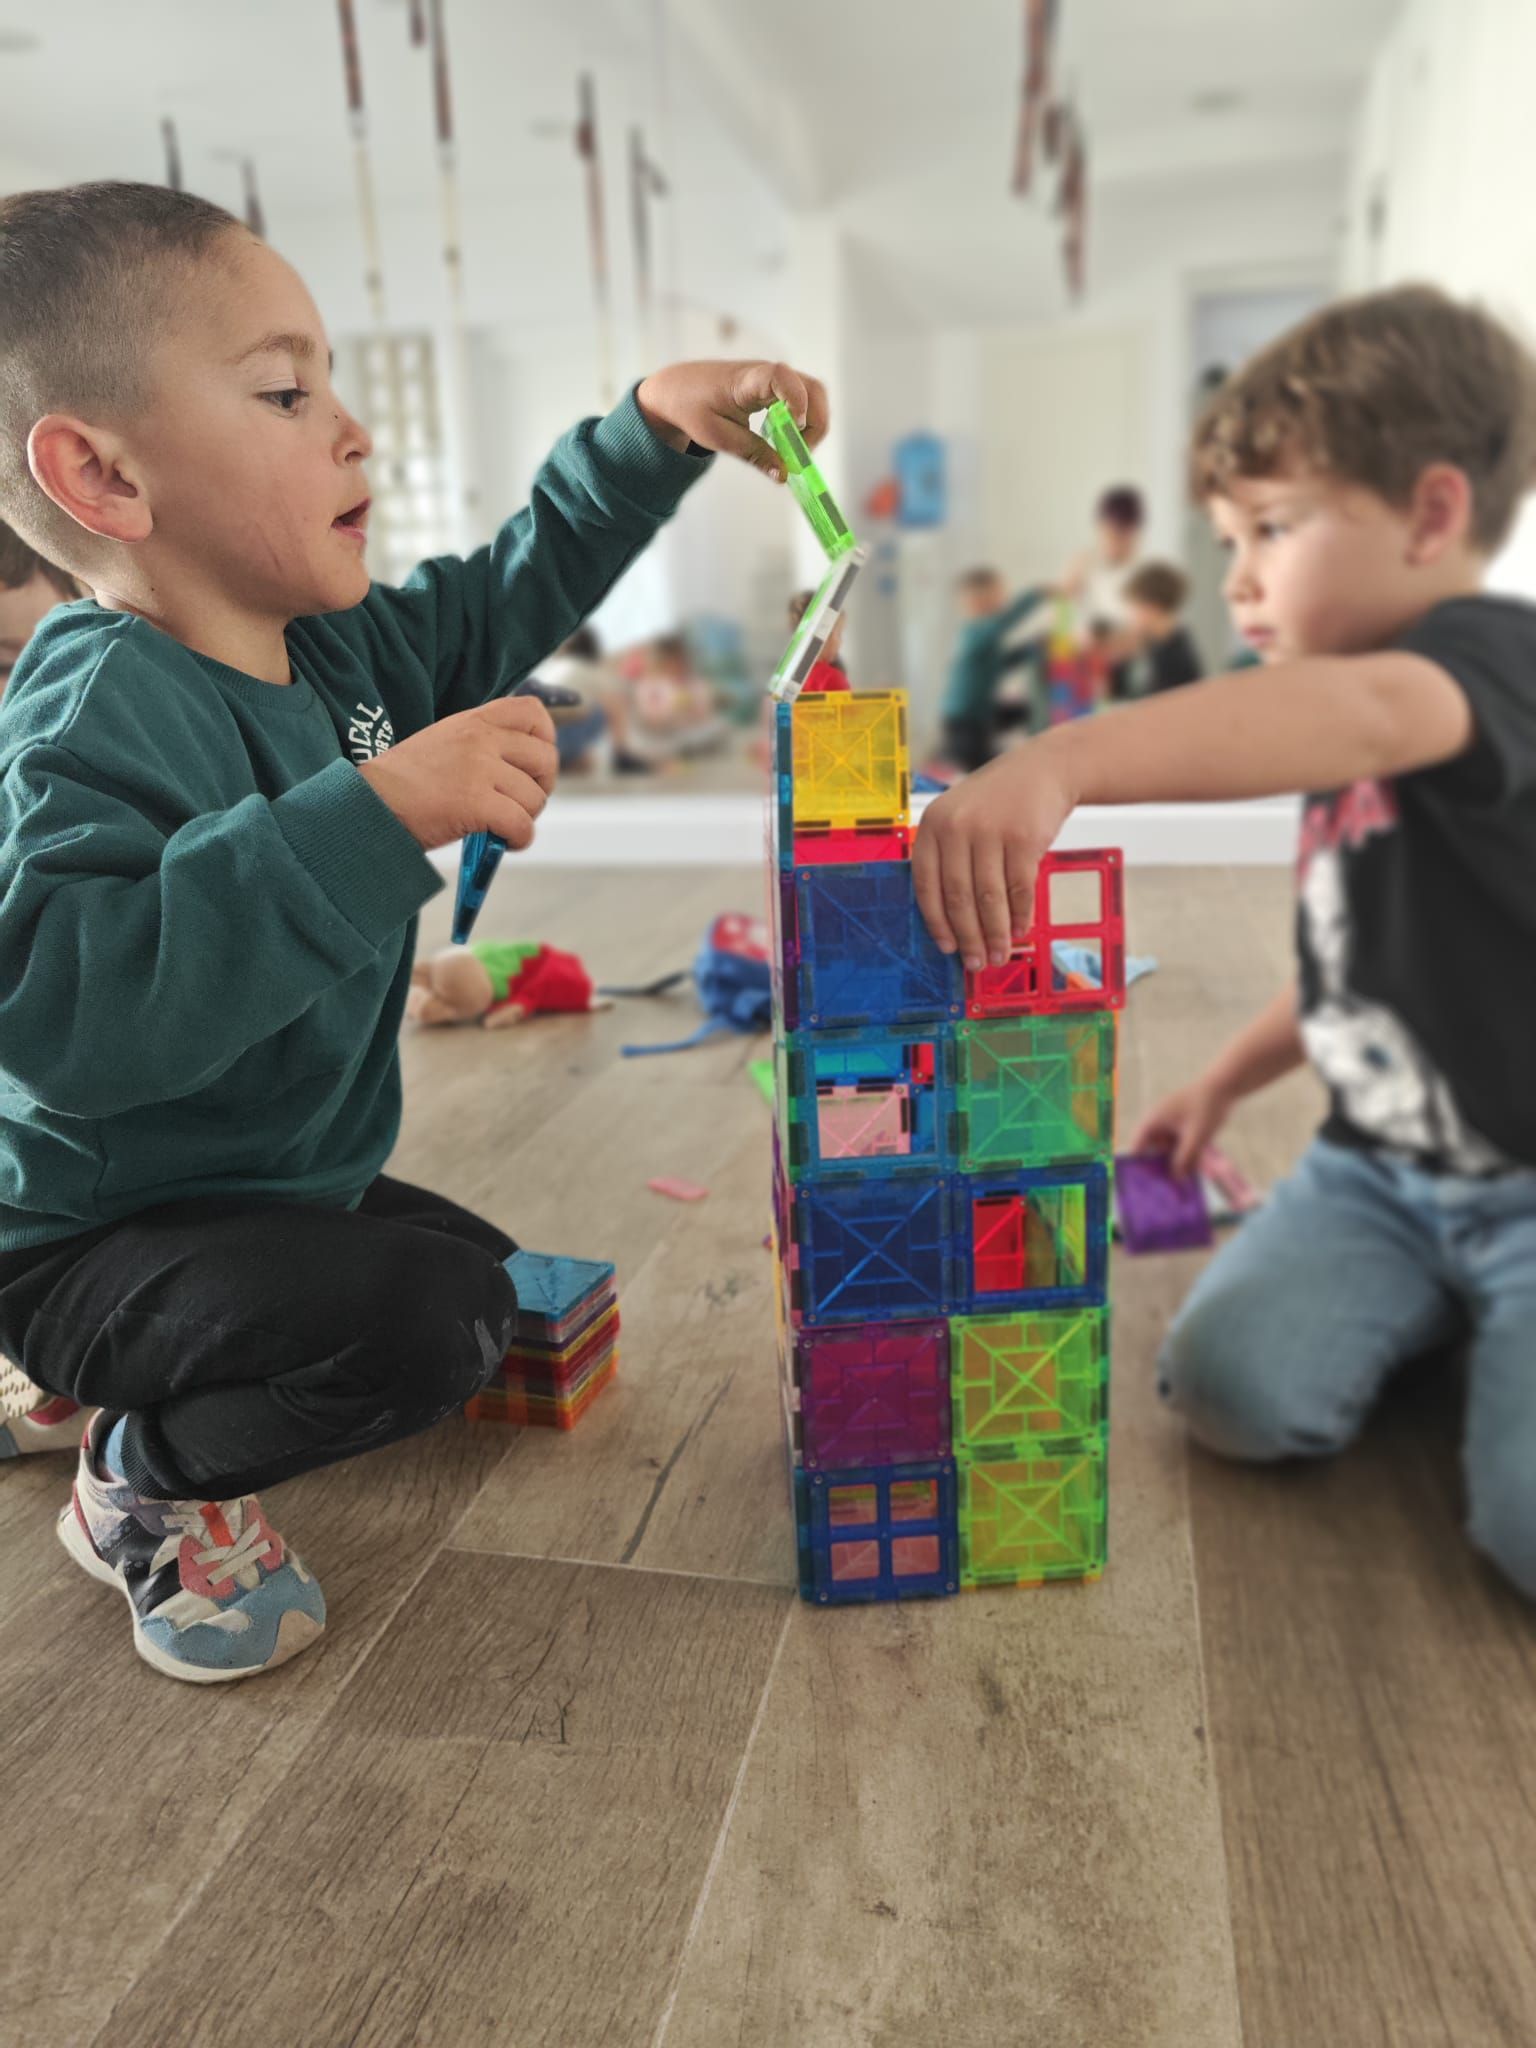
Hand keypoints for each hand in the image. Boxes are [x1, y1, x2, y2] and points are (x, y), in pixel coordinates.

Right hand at [357, 695, 557, 852]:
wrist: (370, 804)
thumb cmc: (404, 783)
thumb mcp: (444, 742)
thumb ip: (481, 745)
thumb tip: (522, 770)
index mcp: (473, 721)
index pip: (533, 713)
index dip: (545, 740)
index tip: (532, 765)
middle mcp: (480, 739)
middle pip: (545, 759)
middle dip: (541, 787)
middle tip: (520, 803)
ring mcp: (478, 769)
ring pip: (535, 798)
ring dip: (525, 818)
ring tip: (502, 825)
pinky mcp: (475, 802)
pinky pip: (521, 825)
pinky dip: (519, 839)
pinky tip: (504, 842)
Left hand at [634, 359, 828, 476]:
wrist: (680, 389)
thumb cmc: (694, 408)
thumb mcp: (718, 438)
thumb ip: (753, 454)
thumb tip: (784, 475)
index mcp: (746, 380)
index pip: (782, 377)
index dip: (797, 401)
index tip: (794, 430)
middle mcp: (767, 374)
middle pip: (812, 389)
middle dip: (815, 425)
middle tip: (800, 455)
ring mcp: (775, 380)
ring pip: (813, 395)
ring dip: (812, 426)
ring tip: (792, 451)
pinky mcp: (777, 388)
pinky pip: (803, 401)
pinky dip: (803, 424)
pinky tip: (784, 440)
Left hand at [912, 742, 1076, 971]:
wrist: (1044, 769)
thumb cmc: (998, 803)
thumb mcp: (960, 818)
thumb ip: (950, 858)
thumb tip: (952, 924)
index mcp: (933, 825)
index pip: (925, 884)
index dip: (936, 922)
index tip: (947, 948)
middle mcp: (957, 826)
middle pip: (958, 896)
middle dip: (968, 937)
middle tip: (975, 963)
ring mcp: (991, 830)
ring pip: (989, 898)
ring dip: (994, 934)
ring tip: (998, 956)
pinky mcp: (1023, 837)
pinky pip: (1019, 888)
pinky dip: (1019, 915)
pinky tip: (1018, 931)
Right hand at [1129, 1076, 1232, 1179]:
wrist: (1224, 1087)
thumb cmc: (1206, 1108)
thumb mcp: (1196, 1137)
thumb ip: (1185, 1159)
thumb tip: (1177, 1179)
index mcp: (1153, 1121)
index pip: (1138, 1147)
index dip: (1139, 1165)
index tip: (1145, 1184)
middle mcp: (1159, 1123)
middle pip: (1153, 1151)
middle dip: (1159, 1169)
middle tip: (1166, 1190)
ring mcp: (1171, 1124)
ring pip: (1168, 1150)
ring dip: (1174, 1164)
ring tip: (1181, 1184)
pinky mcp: (1183, 1126)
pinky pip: (1179, 1145)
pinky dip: (1184, 1156)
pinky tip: (1193, 1171)